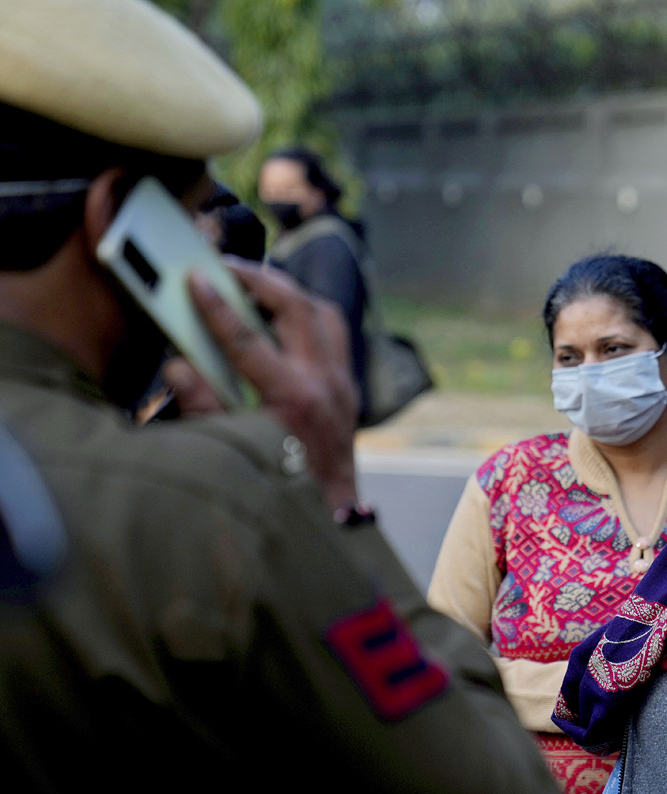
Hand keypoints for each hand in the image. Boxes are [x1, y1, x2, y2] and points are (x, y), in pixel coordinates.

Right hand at [163, 260, 359, 512]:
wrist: (328, 517)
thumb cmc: (277, 487)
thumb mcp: (231, 448)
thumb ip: (203, 405)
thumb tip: (180, 364)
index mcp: (291, 398)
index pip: (248, 337)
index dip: (217, 305)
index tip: (197, 279)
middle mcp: (323, 383)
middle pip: (296, 307)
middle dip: (259, 280)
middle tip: (226, 266)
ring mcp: (342, 383)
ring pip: (324, 313)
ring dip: (290, 292)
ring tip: (255, 283)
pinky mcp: (349, 388)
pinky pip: (335, 334)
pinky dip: (310, 315)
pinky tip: (286, 316)